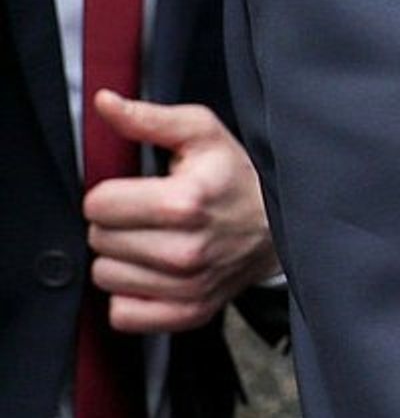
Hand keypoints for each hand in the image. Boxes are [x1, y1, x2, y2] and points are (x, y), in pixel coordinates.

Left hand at [81, 95, 276, 334]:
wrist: (284, 227)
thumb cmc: (237, 176)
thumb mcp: (202, 134)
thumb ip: (149, 118)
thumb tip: (103, 103)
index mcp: (185, 201)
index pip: (97, 205)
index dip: (111, 194)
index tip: (139, 191)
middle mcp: (187, 250)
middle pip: (99, 240)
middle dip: (116, 225)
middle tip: (148, 217)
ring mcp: (189, 287)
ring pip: (106, 276)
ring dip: (122, 260)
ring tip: (152, 243)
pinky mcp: (190, 313)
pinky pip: (124, 314)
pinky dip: (131, 296)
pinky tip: (153, 275)